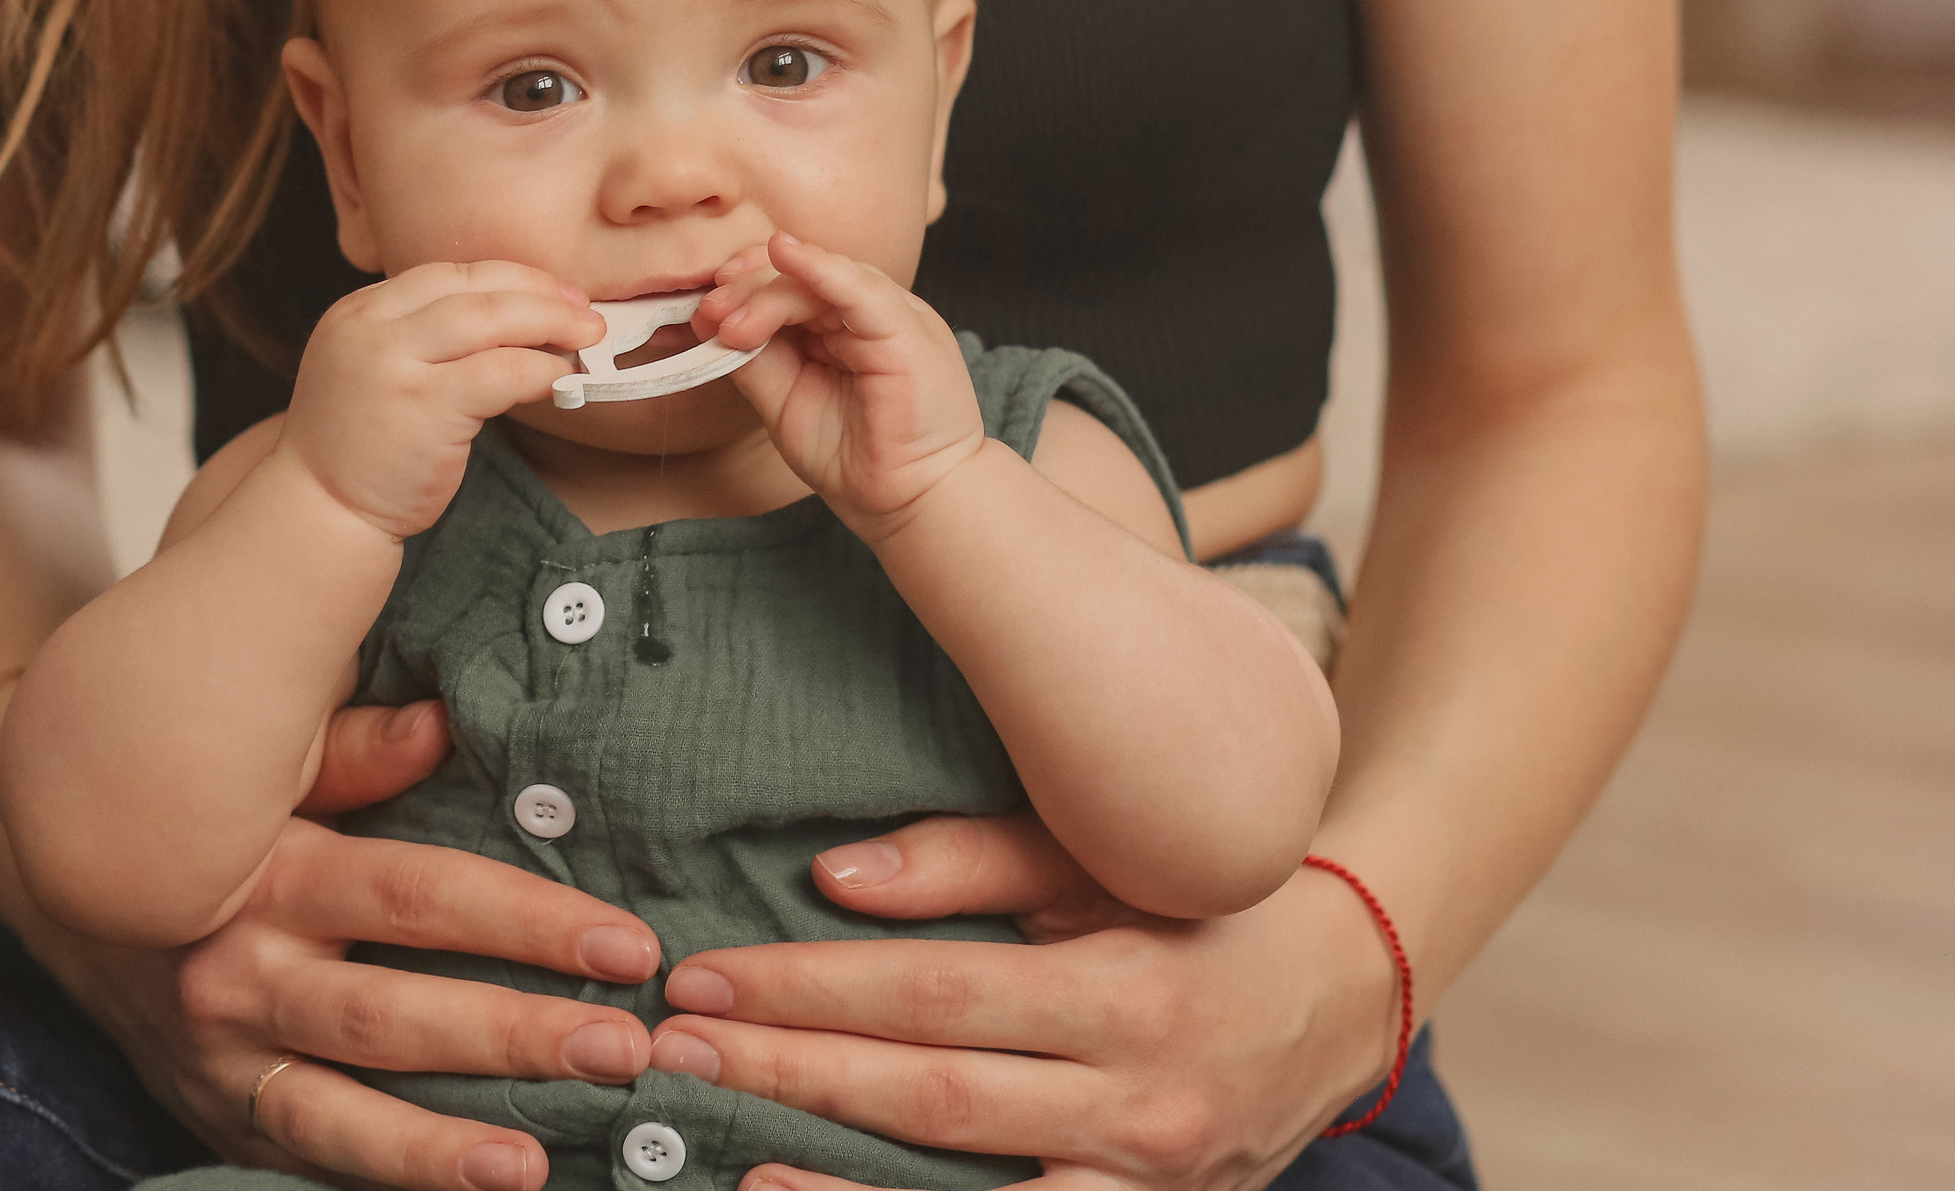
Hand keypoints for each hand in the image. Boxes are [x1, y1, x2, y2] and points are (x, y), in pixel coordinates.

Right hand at [21, 700, 661, 1187]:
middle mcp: (238, 972)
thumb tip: (445, 720)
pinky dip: (385, 1178)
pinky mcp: (216, 1116)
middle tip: (621, 1047)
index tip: (624, 942)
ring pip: (340, 1114)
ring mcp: (221, 1058)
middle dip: (513, 1035)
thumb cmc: (205, 809)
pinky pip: (305, 1157)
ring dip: (442, 1146)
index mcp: (268, 870)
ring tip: (536, 1164)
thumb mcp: (265, 766)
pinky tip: (466, 1187)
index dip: (527, 921)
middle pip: (393, 1015)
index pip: (417, 898)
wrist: (60, 884)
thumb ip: (355, 750)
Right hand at [283, 262, 603, 540]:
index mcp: (359, 312)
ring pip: (489, 320)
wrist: (320, 512)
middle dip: (539, 295)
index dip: (510, 278)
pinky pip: (500, 372)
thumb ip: (424, 341)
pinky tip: (561, 380)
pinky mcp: (423, 405)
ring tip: (587, 339)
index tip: (552, 293)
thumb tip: (514, 321)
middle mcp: (370, 327)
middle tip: (584, 313)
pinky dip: (540, 370)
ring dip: (550, 325)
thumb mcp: (376, 371)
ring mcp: (392, 363)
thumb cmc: (361, 450)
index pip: (447, 275)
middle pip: (473, 288)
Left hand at [642, 814, 1403, 1190]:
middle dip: (793, 1076)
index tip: (708, 977)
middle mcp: (1142, 1106)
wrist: (1343, 996)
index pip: (936, 997)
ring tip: (727, 1167)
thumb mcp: (1101, 862)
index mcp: (1130, 994)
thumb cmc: (1195, 909)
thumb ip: (970, 861)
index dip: (812, 990)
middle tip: (678, 1054)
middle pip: (932, 1100)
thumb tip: (834, 877)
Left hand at [696, 232, 984, 539]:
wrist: (909, 504)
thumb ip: (757, 360)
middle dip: (747, 289)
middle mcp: (868, 315)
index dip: (743, 288)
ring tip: (732, 323)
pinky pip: (860, 289)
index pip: (791, 285)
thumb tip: (714, 325)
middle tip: (710, 313)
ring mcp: (892, 317)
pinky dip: (820, 269)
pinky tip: (784, 254)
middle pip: (802, 276)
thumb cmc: (855, 460)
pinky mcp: (908, 330)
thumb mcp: (786, 401)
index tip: (703, 311)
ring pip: (823, 279)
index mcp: (843, 327)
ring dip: (768, 293)